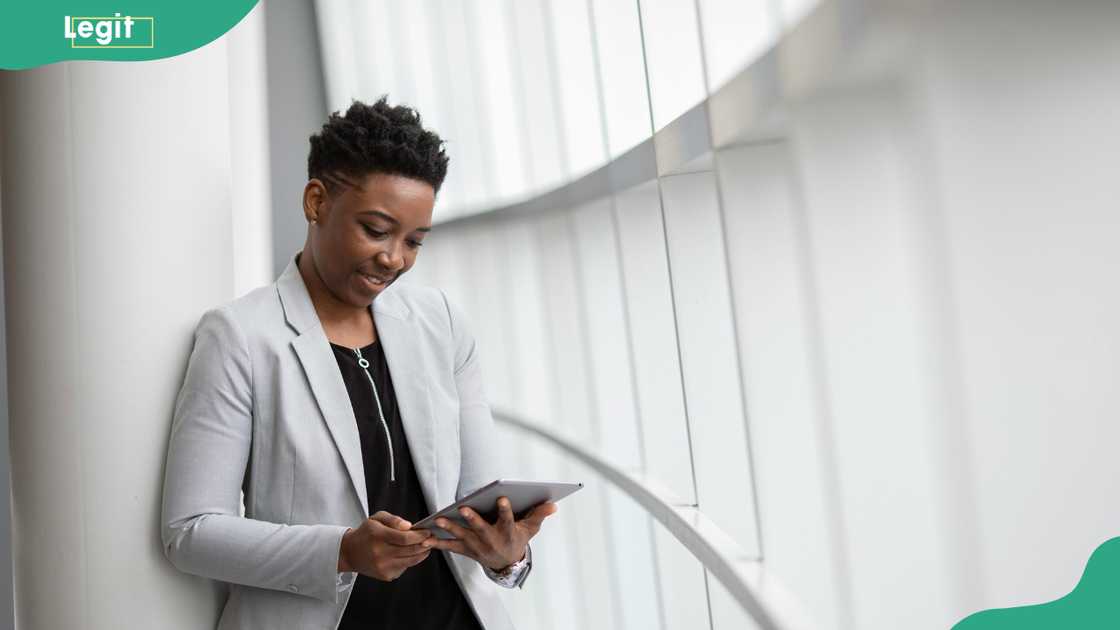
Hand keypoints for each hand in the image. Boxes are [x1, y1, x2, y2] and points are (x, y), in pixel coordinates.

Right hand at [338, 511, 434, 580]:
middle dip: (424, 544)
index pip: (405, 538)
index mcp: (378, 536)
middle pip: (410, 550)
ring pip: (411, 560)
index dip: (419, 536)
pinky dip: (411, 560)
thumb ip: (394, 520)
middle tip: (431, 539)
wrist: (350, 553)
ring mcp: (383, 566)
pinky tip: (409, 554)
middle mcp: (380, 553)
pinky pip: (405, 567)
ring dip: (421, 553)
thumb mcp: (376, 518)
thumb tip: (409, 526)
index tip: (427, 532)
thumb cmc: (365, 533)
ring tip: (425, 546)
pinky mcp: (386, 575)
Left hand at [425, 497, 557, 570]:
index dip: (505, 510)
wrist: (506, 564)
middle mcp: (491, 540)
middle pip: (481, 528)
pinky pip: (450, 546)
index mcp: (507, 532)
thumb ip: (539, 514)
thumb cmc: (517, 539)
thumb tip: (553, 504)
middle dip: (472, 518)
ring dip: (450, 528)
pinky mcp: (466, 550)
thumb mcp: (530, 528)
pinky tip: (424, 538)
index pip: (508, 520)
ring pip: (462, 536)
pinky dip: (437, 543)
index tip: (503, 498)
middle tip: (463, 508)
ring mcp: (477, 546)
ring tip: (438, 520)